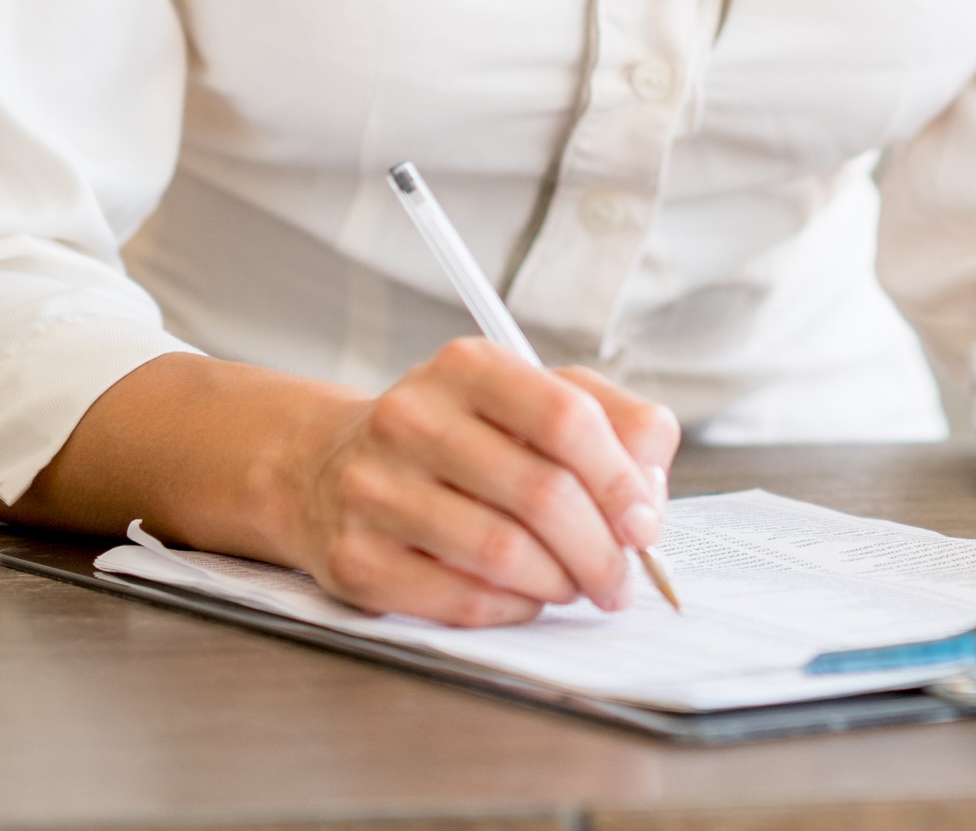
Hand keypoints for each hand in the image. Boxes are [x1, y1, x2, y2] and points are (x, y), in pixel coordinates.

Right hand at [302, 344, 678, 624]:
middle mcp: (414, 418)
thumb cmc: (454, 435)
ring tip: (572, 584)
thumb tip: (650, 486)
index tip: (643, 521)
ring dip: (560, 583)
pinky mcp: (357, 559)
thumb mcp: (526, 396)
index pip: (566, 417)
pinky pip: (462, 601)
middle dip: (600, 551)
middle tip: (619, 577)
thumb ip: (609, 419)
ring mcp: (377, 490)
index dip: (620, 478)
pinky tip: (524, 597)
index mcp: (467, 366)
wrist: (324, 468)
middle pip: (542, 494)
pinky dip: (513, 609)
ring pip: (504, 554)